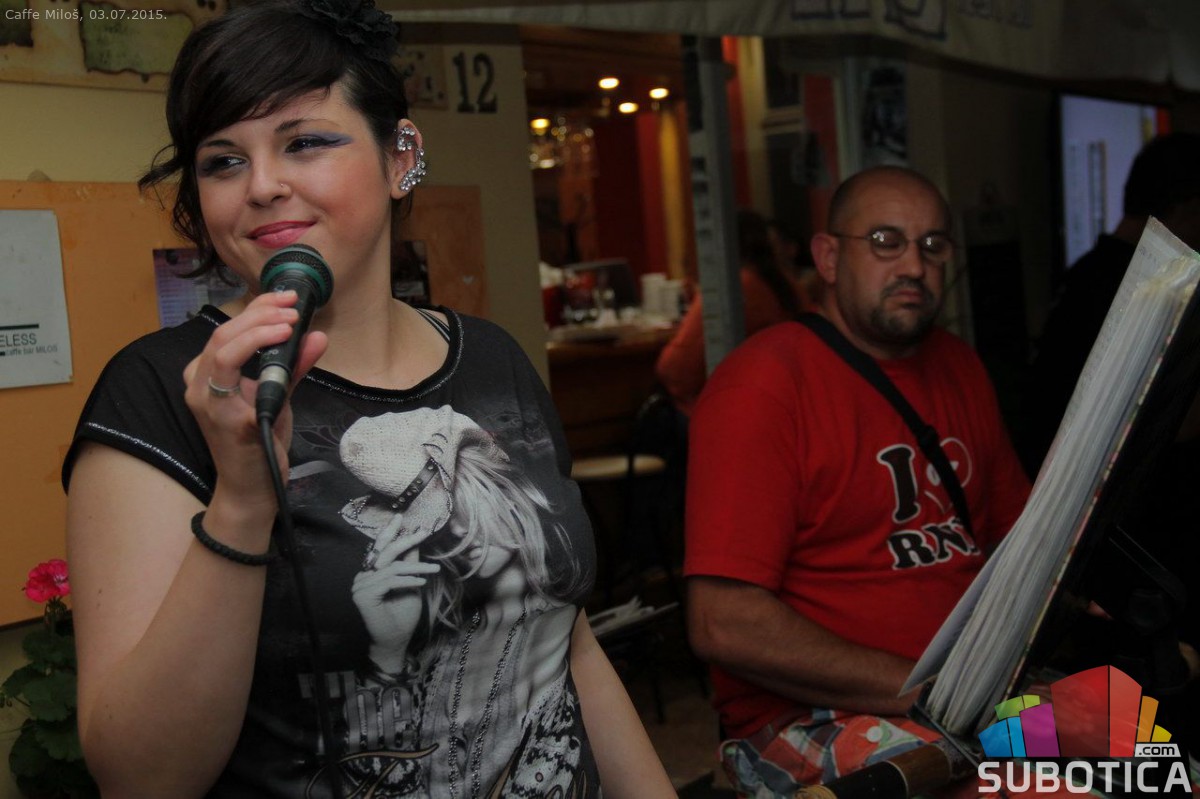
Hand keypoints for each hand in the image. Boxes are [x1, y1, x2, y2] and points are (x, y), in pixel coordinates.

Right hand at [182, 290, 327, 511]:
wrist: (251, 489)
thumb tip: (315, 335)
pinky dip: (266, 365)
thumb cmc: (258, 441)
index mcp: (206, 376)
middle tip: (292, 308)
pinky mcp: (231, 424)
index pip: (226, 331)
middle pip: (222, 335)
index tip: (286, 299)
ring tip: (289, 324)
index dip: (256, 309)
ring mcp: (212, 407)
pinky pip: (243, 387)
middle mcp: (199, 388)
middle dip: (259, 315)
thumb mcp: (276, 395)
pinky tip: (290, 352)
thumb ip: (293, 366)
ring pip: (222, 352)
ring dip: (258, 332)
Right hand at [352, 513, 440, 671]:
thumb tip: (415, 541)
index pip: (381, 549)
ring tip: (433, 570)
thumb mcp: (411, 583)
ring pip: (393, 568)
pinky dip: (407, 581)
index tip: (402, 518)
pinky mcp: (363, 596)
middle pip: (385, 552)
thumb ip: (409, 564)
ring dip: (416, 568)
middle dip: (404, 540)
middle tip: (422, 532)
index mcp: (371, 572)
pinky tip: (421, 583)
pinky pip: (390, 581)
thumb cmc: (403, 615)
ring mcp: (360, 586)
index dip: (391, 533)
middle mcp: (363, 576)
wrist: (396, 641)